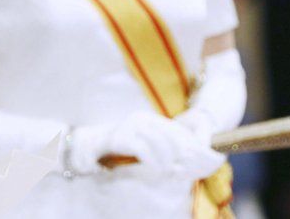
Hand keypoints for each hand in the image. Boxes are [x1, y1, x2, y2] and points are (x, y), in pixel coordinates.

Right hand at [69, 111, 223, 179]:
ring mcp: (131, 126)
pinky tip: (157, 170)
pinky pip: (145, 150)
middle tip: (186, 169)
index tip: (198, 160)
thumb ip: (160, 145)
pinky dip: (154, 162)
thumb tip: (184, 157)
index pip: (176, 130)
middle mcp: (142, 119)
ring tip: (172, 172)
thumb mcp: (142, 142)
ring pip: (160, 144)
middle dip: (182, 154)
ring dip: (169, 161)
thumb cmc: (119, 146)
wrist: (91, 144)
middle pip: (172, 136)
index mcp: (149, 118)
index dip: (189, 145)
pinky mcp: (123, 137)